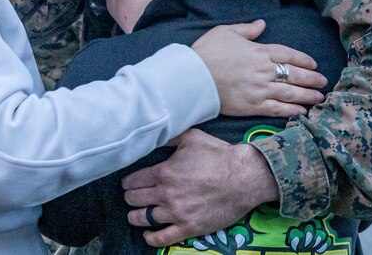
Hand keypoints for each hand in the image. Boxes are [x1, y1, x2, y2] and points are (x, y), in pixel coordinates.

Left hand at [123, 130, 277, 247]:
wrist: (244, 177)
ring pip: (144, 219)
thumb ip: (170, 137)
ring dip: (135, 217)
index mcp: (164, 172)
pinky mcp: (190, 227)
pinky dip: (151, 238)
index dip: (127, 182)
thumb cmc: (219, 155)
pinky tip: (147, 235)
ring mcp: (177, 213)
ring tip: (134, 215)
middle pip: (135, 199)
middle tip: (130, 197)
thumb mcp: (191, 137)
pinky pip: (163, 238)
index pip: (134, 180)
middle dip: (129, 197)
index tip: (127, 183)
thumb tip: (157, 134)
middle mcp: (166, 194)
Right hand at [191, 20, 326, 116]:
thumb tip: (262, 24)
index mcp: (259, 52)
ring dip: (307, 95)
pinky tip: (302, 112)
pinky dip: (292, 110)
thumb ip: (247, 29)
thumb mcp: (225, 32)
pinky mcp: (253, 106)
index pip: (288, 55)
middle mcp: (264, 71)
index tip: (313, 64)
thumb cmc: (207, 52)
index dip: (303, 60)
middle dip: (311, 78)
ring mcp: (260, 90)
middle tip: (323, 82)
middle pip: (295, 74)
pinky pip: (278, 109)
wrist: (193, 77)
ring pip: (291, 93)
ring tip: (319, 98)